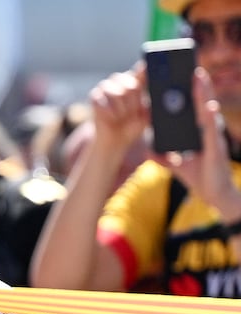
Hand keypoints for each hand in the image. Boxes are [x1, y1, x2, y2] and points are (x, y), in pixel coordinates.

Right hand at [89, 70, 149, 152]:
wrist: (115, 140)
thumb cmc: (132, 125)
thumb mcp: (147, 115)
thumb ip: (150, 103)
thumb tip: (155, 98)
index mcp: (136, 81)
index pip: (142, 72)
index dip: (144, 69)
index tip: (146, 67)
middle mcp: (121, 80)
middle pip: (132, 86)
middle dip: (134, 105)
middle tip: (133, 114)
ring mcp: (106, 86)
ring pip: (118, 94)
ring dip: (122, 111)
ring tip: (122, 117)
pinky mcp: (95, 96)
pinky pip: (104, 103)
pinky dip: (110, 114)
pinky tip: (111, 118)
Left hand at [158, 68, 240, 220]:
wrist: (213, 195)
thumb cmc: (199, 177)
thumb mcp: (175, 165)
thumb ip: (163, 157)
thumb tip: (148, 150)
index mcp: (199, 132)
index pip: (193, 108)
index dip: (189, 93)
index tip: (182, 77)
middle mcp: (207, 130)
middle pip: (201, 103)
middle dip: (196, 85)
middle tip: (190, 67)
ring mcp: (213, 137)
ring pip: (207, 110)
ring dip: (203, 93)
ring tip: (198, 77)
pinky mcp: (216, 147)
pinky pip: (212, 129)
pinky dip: (209, 117)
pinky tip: (208, 107)